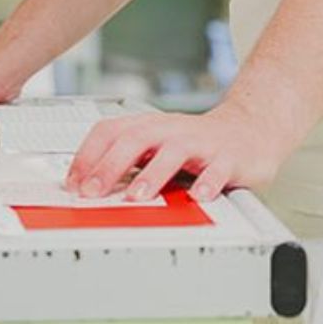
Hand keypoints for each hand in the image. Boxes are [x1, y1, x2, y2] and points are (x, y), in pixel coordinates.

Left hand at [64, 95, 297, 203]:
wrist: (249, 129)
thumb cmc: (195, 142)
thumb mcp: (156, 145)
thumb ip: (126, 161)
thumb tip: (87, 185)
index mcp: (149, 127)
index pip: (110, 132)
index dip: (88, 156)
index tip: (73, 183)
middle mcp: (171, 131)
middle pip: (135, 140)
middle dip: (110, 166)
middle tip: (93, 192)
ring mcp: (200, 143)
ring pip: (173, 152)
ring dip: (152, 175)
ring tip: (137, 197)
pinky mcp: (228, 158)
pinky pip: (217, 170)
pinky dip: (207, 183)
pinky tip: (198, 197)